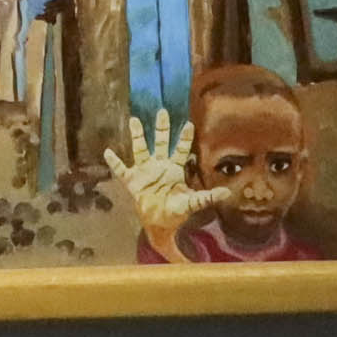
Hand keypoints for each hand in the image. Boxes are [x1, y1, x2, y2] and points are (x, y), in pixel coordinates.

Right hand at [110, 109, 214, 243]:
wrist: (158, 224)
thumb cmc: (176, 212)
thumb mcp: (192, 203)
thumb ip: (208, 197)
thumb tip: (228, 193)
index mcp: (174, 169)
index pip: (181, 150)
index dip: (184, 138)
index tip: (189, 124)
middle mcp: (159, 166)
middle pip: (161, 142)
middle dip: (162, 128)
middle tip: (163, 111)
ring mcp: (144, 171)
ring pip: (140, 149)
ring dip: (138, 136)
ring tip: (134, 120)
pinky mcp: (132, 181)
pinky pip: (121, 169)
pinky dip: (115, 162)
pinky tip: (108, 152)